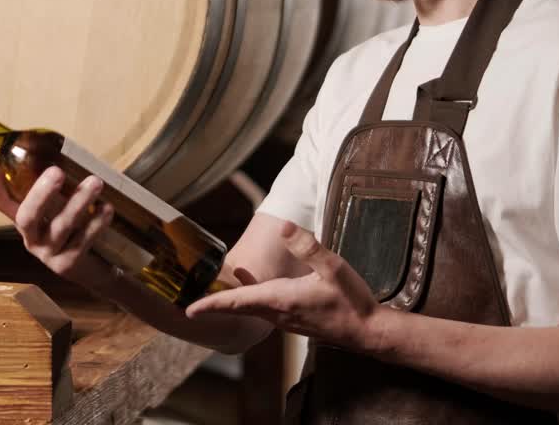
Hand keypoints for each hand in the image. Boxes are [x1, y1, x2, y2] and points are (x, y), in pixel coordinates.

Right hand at [0, 161, 115, 287]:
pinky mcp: (68, 264)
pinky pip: (82, 240)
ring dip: (78, 201)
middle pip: (27, 217)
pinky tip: (107, 207)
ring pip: (61, 226)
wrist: (92, 271)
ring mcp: (48, 254)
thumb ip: (58, 192)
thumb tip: (65, 154)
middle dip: (41, 193)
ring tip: (95, 182)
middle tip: (57, 171)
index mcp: (26, 223)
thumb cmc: (76, 232)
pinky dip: (96, 222)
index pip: (2, 204)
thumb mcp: (61, 211)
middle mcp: (31, 239)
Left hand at [185, 220, 381, 352]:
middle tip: (188, 301)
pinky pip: (263, 309)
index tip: (189, 309)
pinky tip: (251, 283)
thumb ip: (308, 247)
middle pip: (238, 307)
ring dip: (232, 299)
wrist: (370, 332)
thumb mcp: (334, 268)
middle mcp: (278, 314)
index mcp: (281, 300)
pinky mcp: (294, 321)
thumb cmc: (353, 302)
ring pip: (251, 308)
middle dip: (214, 303)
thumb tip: (284, 226)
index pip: (238, 302)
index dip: (211, 305)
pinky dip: (250, 298)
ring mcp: (286, 320)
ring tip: (213, 287)